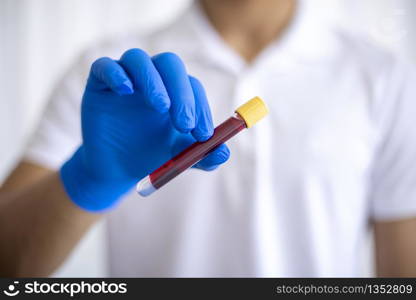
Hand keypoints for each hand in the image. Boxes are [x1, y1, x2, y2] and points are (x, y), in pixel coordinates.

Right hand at [60, 49, 229, 211]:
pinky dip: (117, 74)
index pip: (192, 86)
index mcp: (175, 91)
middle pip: (170, 64)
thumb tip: (225, 152)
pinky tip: (126, 91)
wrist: (117, 170)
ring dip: (153, 80)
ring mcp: (125, 78)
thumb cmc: (152, 158)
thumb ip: (204, 155)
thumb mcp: (181, 159)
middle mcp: (152, 79)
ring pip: (138, 59)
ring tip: (161, 107)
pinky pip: (105, 66)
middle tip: (184, 123)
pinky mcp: (99, 83)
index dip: (200, 108)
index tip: (203, 135)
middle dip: (182, 92)